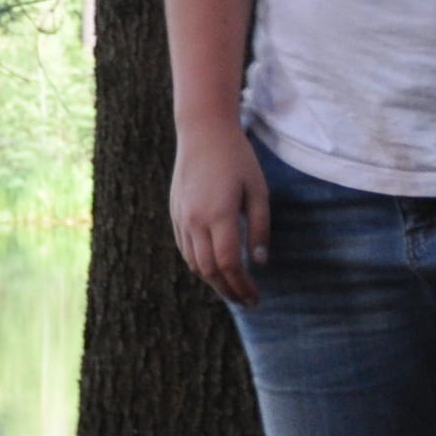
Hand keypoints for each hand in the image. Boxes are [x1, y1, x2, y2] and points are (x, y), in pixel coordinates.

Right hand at [171, 127, 270, 306]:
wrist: (203, 133)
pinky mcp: (175, 213)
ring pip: (194, 263)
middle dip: (229, 290)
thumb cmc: (237, 159)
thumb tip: (260, 262)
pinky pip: (185, 249)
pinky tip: (214, 269)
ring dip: (213, 281)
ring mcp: (181, 218)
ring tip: (232, 290)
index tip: (256, 298)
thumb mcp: (258, 191)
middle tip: (247, 302)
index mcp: (219, 215)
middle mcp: (195, 220)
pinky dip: (199, 265)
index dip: (242, 285)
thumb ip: (259, 227)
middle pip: (210, 270)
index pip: (229, 264)